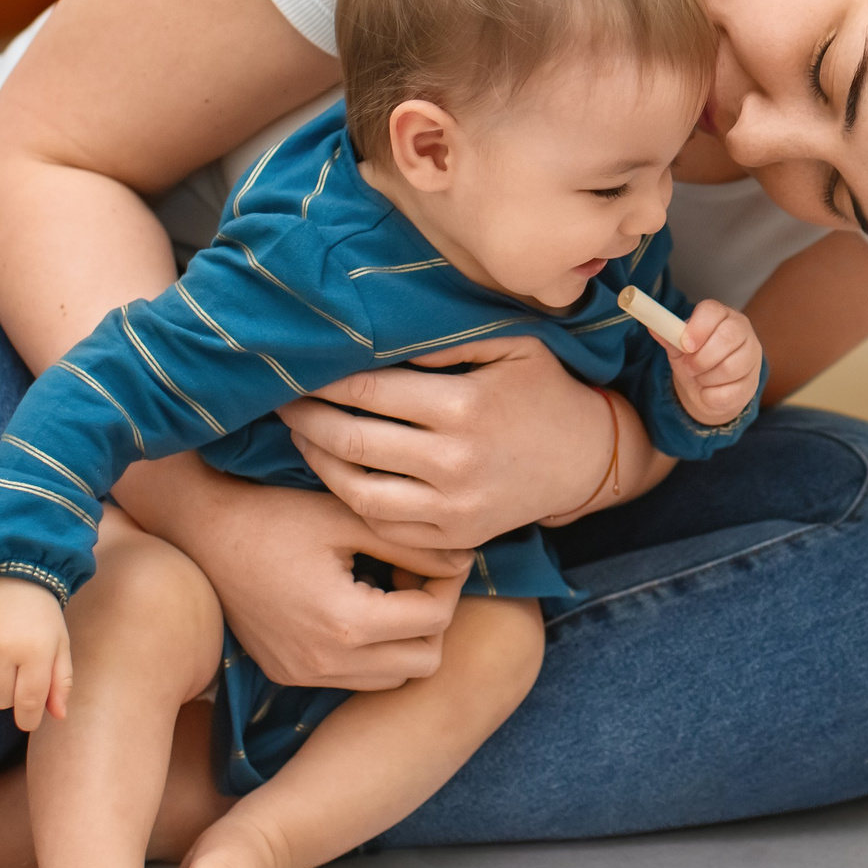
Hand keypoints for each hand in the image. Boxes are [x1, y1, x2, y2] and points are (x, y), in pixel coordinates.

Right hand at [0, 574, 72, 731]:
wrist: (11, 577)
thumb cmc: (40, 617)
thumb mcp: (60, 645)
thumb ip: (61, 682)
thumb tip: (58, 716)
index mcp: (34, 651)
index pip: (28, 703)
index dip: (28, 719)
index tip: (27, 718)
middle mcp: (1, 649)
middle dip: (9, 698)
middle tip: (13, 677)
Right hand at [112, 454, 473, 689]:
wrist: (200, 530)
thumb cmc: (273, 513)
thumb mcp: (348, 518)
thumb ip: (411, 542)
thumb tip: (465, 559)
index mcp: (346, 623)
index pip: (435, 619)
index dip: (449, 582)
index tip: (441, 552)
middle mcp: (326, 662)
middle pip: (424, 661)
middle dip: (433, 617)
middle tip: (417, 573)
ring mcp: (304, 674)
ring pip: (392, 677)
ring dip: (404, 639)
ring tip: (388, 587)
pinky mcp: (288, 673)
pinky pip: (354, 678)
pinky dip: (371, 650)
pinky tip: (357, 602)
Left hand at [275, 335, 609, 547]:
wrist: (586, 459)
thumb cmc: (544, 390)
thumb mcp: (512, 345)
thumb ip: (449, 337)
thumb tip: (383, 331)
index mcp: (463, 407)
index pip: (370, 391)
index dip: (326, 379)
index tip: (299, 367)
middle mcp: (453, 461)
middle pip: (353, 440)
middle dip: (306, 418)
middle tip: (281, 400)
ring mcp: (452, 507)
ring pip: (358, 490)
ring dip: (317, 461)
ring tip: (299, 435)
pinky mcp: (453, 536)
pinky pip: (384, 523)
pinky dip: (349, 499)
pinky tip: (334, 473)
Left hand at [659, 298, 761, 426]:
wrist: (707, 389)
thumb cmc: (695, 360)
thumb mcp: (679, 347)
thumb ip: (668, 335)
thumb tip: (653, 326)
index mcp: (722, 315)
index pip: (713, 310)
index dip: (698, 328)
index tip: (685, 346)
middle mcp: (742, 331)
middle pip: (726, 337)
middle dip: (701, 357)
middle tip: (688, 367)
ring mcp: (751, 357)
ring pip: (729, 368)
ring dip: (705, 378)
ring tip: (700, 377)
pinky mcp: (751, 384)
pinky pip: (728, 393)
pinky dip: (711, 396)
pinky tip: (711, 390)